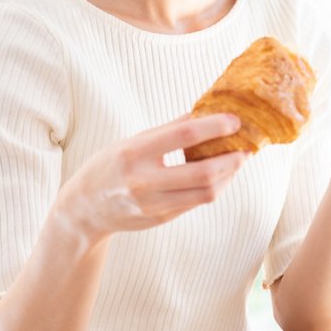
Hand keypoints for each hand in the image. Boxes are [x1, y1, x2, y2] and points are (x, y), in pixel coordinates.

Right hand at [54, 113, 247, 241]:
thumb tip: (204, 111)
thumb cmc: (110, 166)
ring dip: (228, 177)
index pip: (184, 136)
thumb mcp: (132, 141)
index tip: (235, 121)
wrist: (85, 208)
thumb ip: (168, 129)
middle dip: (231, 160)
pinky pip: (195, 203)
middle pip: (203, 172)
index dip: (215, 127)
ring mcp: (152, 204)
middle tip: (246, 148)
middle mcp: (144, 181)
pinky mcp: (160, 219)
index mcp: (135, 153)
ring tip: (236, 162)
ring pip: (205, 193)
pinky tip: (219, 176)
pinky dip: (212, 188)